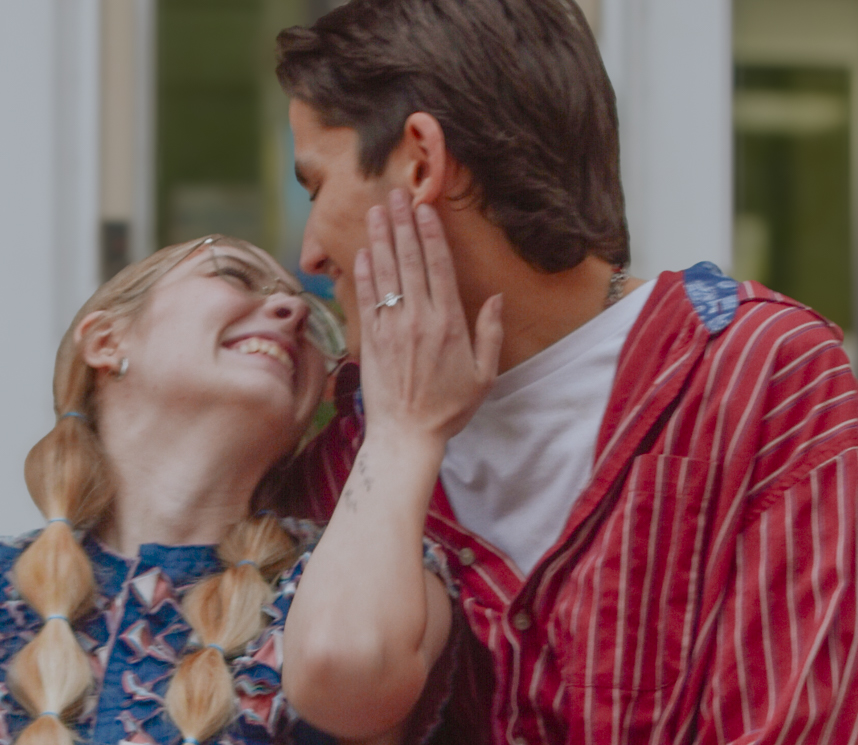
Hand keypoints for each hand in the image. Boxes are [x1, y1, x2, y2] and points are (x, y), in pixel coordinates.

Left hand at [354, 189, 503, 449]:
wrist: (407, 436)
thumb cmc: (448, 410)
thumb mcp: (484, 376)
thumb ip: (490, 334)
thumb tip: (495, 298)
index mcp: (449, 324)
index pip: (439, 267)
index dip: (431, 234)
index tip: (425, 208)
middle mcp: (419, 320)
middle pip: (410, 261)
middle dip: (403, 224)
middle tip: (396, 195)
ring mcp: (391, 329)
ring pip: (386, 273)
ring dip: (380, 239)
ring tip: (376, 211)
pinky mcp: (370, 341)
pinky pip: (367, 299)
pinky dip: (364, 274)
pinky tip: (362, 252)